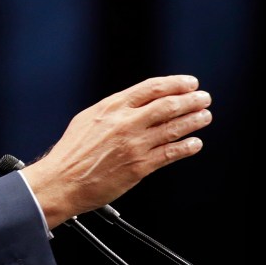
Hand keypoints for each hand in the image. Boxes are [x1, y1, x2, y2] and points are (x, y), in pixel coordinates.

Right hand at [23, 74, 211, 226]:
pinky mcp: (139, 166)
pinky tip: (194, 144)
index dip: (175, 84)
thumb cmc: (71, 153)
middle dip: (191, 100)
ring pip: (173, 128)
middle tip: (203, 98)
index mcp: (112, 107)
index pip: (152, 88)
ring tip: (204, 117)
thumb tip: (135, 104)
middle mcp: (125, 123)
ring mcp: (134, 144)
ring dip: (193, 121)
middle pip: (168, 105)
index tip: (189, 83)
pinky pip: (170, 154)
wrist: (61, 181)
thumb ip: (113, 110)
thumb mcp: (88, 119)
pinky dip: (186, 147)